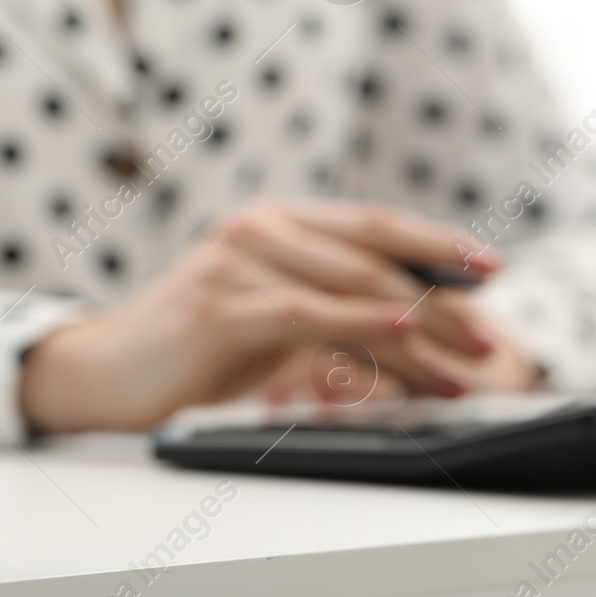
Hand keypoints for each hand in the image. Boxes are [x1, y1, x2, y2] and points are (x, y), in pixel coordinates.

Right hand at [18, 197, 537, 432]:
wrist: (103, 374)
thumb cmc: (191, 354)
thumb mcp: (270, 320)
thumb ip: (326, 305)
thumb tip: (415, 324)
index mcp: (277, 223)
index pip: (375, 225)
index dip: (438, 244)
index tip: (491, 268)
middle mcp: (260, 228)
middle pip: (374, 253)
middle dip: (441, 299)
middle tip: (486, 338)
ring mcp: (237, 260)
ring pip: (350, 286)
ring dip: (417, 329)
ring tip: (462, 363)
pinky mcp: (218, 304)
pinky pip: (305, 310)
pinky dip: (358, 322)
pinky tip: (398, 330)